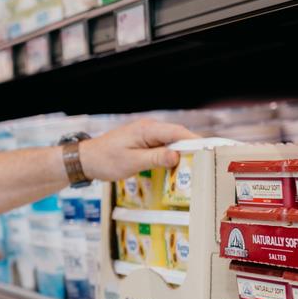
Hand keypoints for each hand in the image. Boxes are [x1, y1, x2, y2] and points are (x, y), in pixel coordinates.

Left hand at [79, 119, 197, 182]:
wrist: (86, 159)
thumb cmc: (105, 160)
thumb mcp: (132, 162)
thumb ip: (155, 158)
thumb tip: (177, 156)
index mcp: (147, 130)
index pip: (178, 133)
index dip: (196, 141)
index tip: (211, 151)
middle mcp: (149, 129)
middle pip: (178, 137)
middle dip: (192, 150)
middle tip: (206, 164)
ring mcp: (147, 136)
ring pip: (171, 144)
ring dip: (182, 155)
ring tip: (196, 168)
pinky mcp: (144, 143)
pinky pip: (163, 148)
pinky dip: (171, 157)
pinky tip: (177, 169)